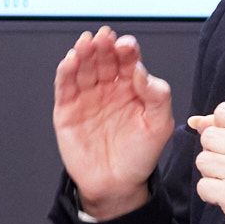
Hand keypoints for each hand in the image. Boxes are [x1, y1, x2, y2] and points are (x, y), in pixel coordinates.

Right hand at [52, 26, 170, 218]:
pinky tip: (70, 60)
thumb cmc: (140, 155)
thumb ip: (157, 95)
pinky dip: (65, 72)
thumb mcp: (160, 125)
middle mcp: (108, 87)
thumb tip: (141, 70)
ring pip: (83, 67)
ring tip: (86, 43)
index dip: (127, 49)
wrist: (116, 184)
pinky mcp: (66, 110)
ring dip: (83, 53)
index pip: (128, 60)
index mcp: (132, 87)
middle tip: (104, 38)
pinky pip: (64, 86)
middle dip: (104, 46)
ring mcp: (86, 97)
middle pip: (104, 59)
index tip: (126, 46)